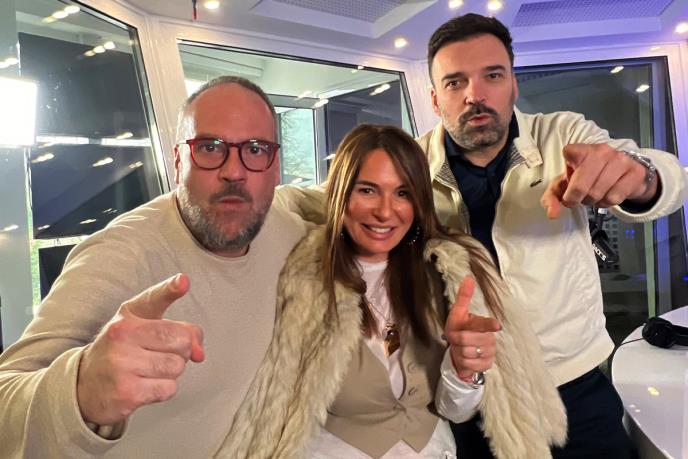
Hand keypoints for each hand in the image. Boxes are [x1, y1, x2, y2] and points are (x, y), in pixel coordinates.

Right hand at [77, 274, 204, 424]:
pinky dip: (163, 390)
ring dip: (171, 372)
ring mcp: (122, 364)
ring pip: (177, 366)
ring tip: (148, 370)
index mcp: (128, 318)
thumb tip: (200, 353)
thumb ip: (181, 330)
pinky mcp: (127, 392)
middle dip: (180, 351)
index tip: (183, 281)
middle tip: (158, 354)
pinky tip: (144, 385)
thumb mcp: (144, 330)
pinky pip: (169, 388)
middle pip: (181, 340)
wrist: (83, 386)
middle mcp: (122, 336)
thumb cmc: (122, 352)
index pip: (153, 299)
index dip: (170, 289)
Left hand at [444, 276, 500, 380]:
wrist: (459, 350)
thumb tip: (468, 278)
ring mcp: (490, 351)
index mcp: (482, 324)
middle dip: (456, 339)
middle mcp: (489, 337)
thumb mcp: (458, 313)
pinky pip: (470, 364)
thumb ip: (464, 296)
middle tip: (456, 338)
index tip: (496, 325)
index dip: (490, 324)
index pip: (486, 324)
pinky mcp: (487, 364)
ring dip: (459, 351)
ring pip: (467, 353)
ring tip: (461, 348)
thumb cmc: (459, 328)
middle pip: (467, 339)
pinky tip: (466, 358)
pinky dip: (463, 362)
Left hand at [541, 143, 657, 218]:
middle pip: (580, 185)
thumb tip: (552, 213)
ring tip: (596, 195)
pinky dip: (608, 203)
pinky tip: (609, 195)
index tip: (569, 183)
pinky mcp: (635, 172)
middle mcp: (602, 151)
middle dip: (577, 198)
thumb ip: (553, 196)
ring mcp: (620, 160)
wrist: (625, 177)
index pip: (568, 153)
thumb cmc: (591, 178)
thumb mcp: (568, 184)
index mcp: (583, 149)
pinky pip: (614, 197)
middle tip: (581, 197)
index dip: (566, 177)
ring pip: (597, 193)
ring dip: (593, 201)